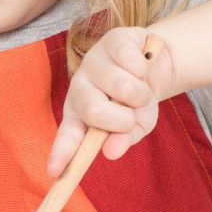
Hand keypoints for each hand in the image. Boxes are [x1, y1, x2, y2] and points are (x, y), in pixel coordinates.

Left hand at [46, 27, 174, 176]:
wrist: (158, 63)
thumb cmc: (139, 99)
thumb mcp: (136, 125)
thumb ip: (123, 139)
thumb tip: (111, 152)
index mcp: (81, 114)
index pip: (67, 136)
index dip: (61, 153)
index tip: (53, 172)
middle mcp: (81, 87)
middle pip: (93, 110)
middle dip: (123, 119)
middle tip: (131, 114)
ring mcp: (94, 61)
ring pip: (121, 87)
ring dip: (141, 94)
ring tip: (140, 89)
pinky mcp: (112, 40)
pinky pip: (133, 62)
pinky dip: (146, 69)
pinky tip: (142, 65)